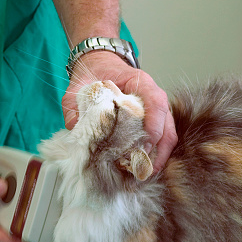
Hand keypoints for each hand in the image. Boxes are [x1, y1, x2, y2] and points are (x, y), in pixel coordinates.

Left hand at [62, 52, 177, 171]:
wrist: (99, 67)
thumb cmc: (94, 76)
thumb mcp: (77, 88)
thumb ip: (73, 106)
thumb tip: (74, 127)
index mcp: (140, 82)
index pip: (156, 102)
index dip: (154, 125)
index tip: (144, 145)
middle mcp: (153, 97)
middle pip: (167, 125)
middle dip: (159, 150)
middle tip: (144, 171)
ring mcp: (155, 110)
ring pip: (168, 135)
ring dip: (159, 156)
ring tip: (145, 174)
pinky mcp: (151, 122)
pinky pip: (161, 139)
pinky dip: (154, 155)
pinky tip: (143, 167)